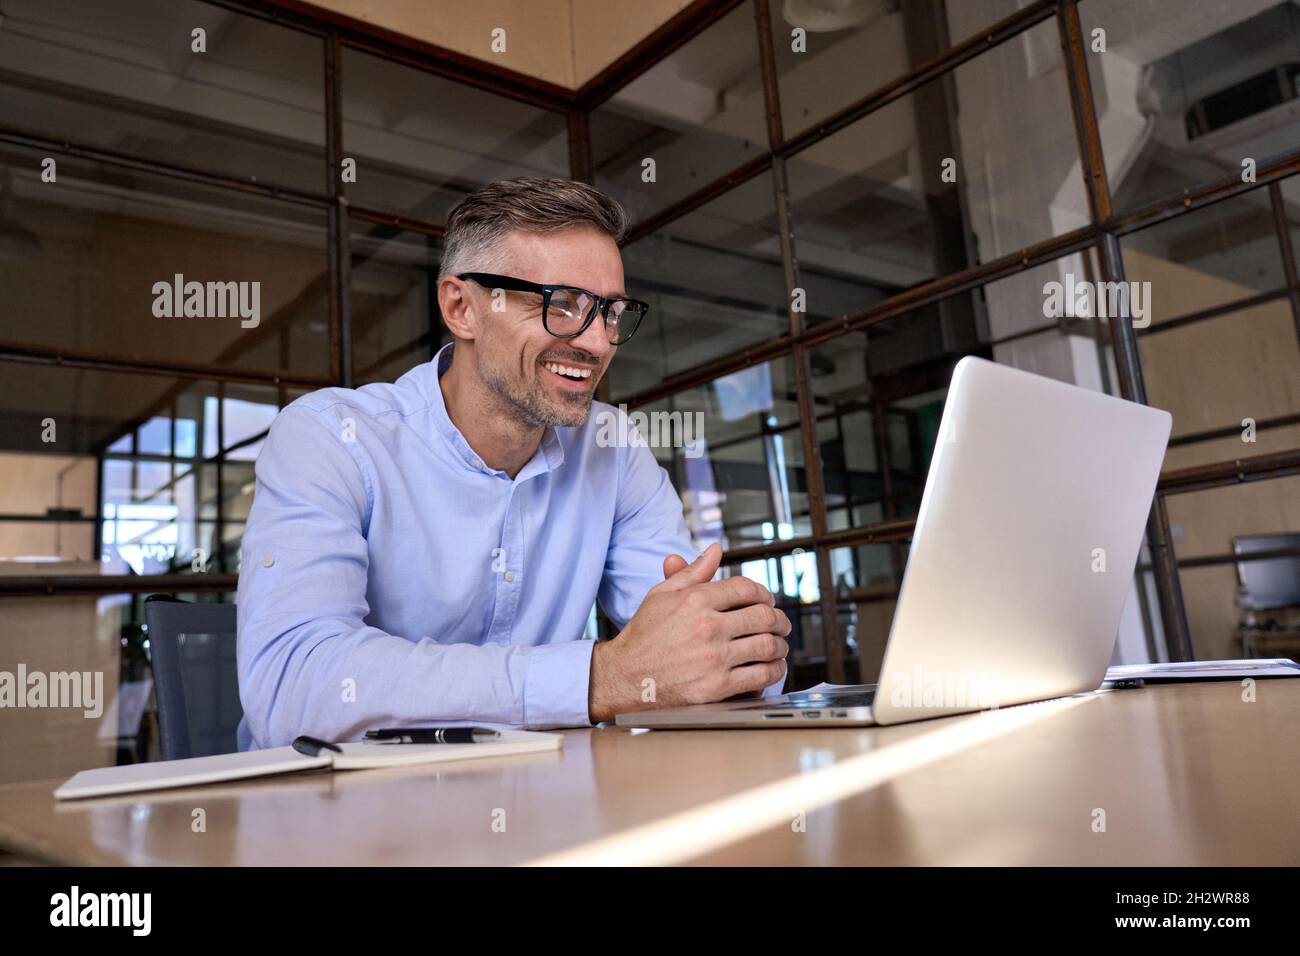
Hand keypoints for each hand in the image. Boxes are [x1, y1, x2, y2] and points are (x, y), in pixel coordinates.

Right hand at [588, 543, 790, 722]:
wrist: (624, 677)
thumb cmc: (643, 636)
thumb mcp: (662, 595)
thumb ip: (693, 572)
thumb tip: (715, 550)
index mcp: (696, 600)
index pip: (746, 589)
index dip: (764, 593)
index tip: (767, 601)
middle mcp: (707, 626)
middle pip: (763, 616)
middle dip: (779, 619)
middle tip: (781, 624)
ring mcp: (714, 658)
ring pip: (767, 645)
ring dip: (780, 645)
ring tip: (779, 646)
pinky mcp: (717, 687)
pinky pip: (761, 675)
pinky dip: (774, 670)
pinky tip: (772, 668)